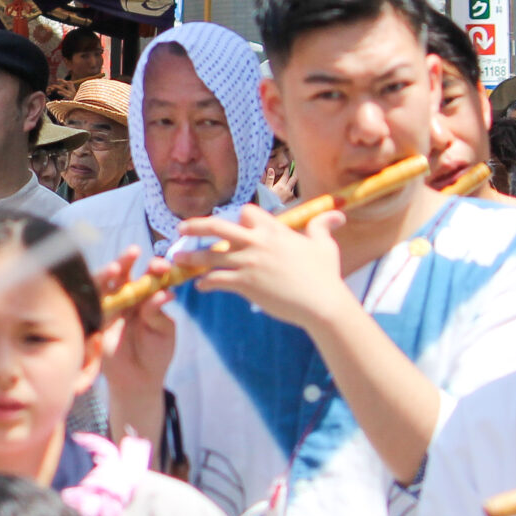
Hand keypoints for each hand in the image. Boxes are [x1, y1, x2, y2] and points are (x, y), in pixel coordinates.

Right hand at [98, 249, 176, 415]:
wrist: (139, 380)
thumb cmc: (155, 353)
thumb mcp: (163, 332)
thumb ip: (158, 313)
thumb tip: (164, 293)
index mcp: (147, 297)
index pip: (149, 275)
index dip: (154, 267)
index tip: (161, 266)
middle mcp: (127, 298)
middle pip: (124, 273)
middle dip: (127, 261)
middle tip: (134, 252)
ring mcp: (110, 307)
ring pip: (105, 283)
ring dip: (108, 273)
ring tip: (116, 267)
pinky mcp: (96, 319)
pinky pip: (95, 303)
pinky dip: (98, 295)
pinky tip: (102, 293)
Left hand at [175, 204, 347, 330]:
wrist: (322, 303)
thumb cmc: (325, 275)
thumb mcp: (324, 245)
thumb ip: (322, 227)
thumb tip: (337, 215)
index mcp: (274, 230)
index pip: (247, 213)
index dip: (238, 218)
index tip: (232, 225)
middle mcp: (257, 243)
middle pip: (218, 227)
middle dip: (196, 226)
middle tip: (180, 228)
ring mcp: (249, 263)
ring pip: (210, 256)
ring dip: (191, 257)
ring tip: (177, 260)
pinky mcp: (245, 284)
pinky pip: (216, 280)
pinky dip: (206, 283)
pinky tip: (200, 286)